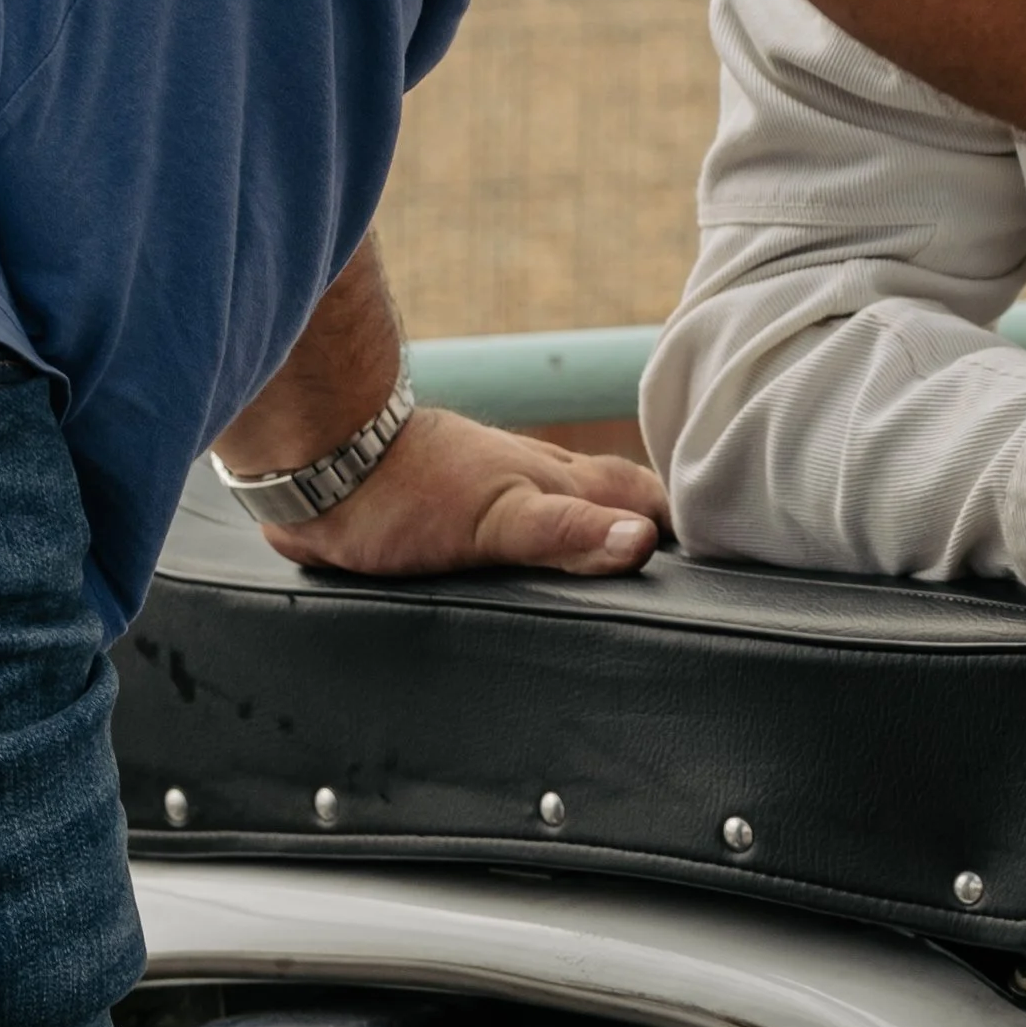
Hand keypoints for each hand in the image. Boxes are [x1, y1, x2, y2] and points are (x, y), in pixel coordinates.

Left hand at [255, 408, 666, 580]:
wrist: (317, 464)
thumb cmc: (405, 492)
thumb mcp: (498, 519)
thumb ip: (569, 532)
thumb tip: (644, 541)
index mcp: (557, 479)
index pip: (639, 493)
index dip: (673, 518)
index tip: (709, 553)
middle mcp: (532, 478)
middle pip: (607, 492)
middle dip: (641, 517)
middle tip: (670, 557)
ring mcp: (491, 488)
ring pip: (559, 502)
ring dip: (586, 523)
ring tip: (608, 562)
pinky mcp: (448, 506)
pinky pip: (508, 520)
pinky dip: (528, 537)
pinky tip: (517, 559)